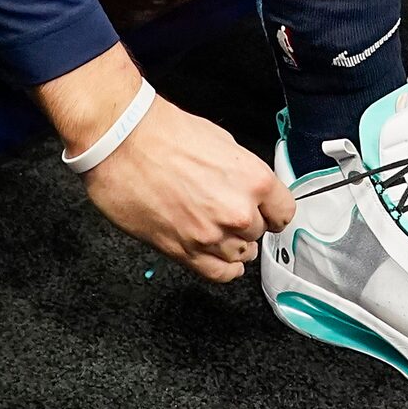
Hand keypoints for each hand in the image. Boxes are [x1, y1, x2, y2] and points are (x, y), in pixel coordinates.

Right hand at [82, 95, 294, 282]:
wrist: (123, 143)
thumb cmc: (165, 134)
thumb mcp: (222, 142)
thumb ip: (242, 174)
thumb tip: (249, 190)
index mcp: (254, 180)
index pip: (284, 213)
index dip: (272, 212)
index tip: (265, 213)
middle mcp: (238, 212)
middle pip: (258, 234)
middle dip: (245, 224)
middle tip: (224, 210)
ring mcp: (211, 236)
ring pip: (240, 255)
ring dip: (231, 244)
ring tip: (213, 228)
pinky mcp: (183, 253)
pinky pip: (219, 274)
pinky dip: (222, 268)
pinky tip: (216, 256)